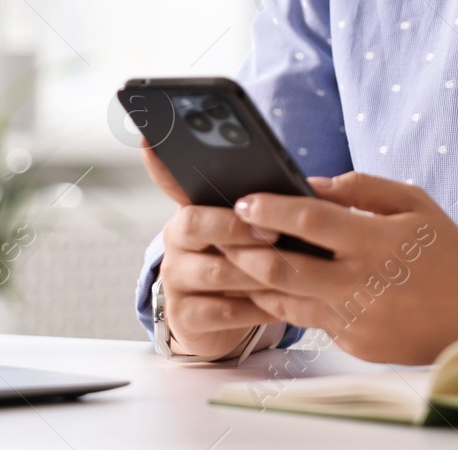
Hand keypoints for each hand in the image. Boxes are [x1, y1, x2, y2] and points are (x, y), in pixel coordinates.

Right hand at [141, 141, 282, 357]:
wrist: (223, 321)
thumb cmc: (245, 262)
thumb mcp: (251, 231)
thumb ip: (264, 207)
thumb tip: (307, 188)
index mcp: (192, 209)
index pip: (171, 180)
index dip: (158, 161)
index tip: (150, 136)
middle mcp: (176, 240)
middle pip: (195, 222)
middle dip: (237, 226)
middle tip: (273, 230)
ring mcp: (176, 279)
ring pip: (217, 271)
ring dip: (258, 271)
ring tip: (291, 270)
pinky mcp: (185, 316)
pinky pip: (224, 311)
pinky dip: (257, 307)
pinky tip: (280, 302)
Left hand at [222, 172, 457, 363]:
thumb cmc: (445, 249)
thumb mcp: (411, 202)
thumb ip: (359, 187)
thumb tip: (308, 182)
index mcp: (376, 242)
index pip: (309, 222)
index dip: (270, 210)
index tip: (245, 200)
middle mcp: (362, 284)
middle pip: (283, 269)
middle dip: (244, 251)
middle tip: (225, 235)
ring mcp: (357, 320)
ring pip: (287, 301)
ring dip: (257, 280)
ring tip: (238, 260)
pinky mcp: (356, 344)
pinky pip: (312, 321)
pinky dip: (294, 302)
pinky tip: (280, 285)